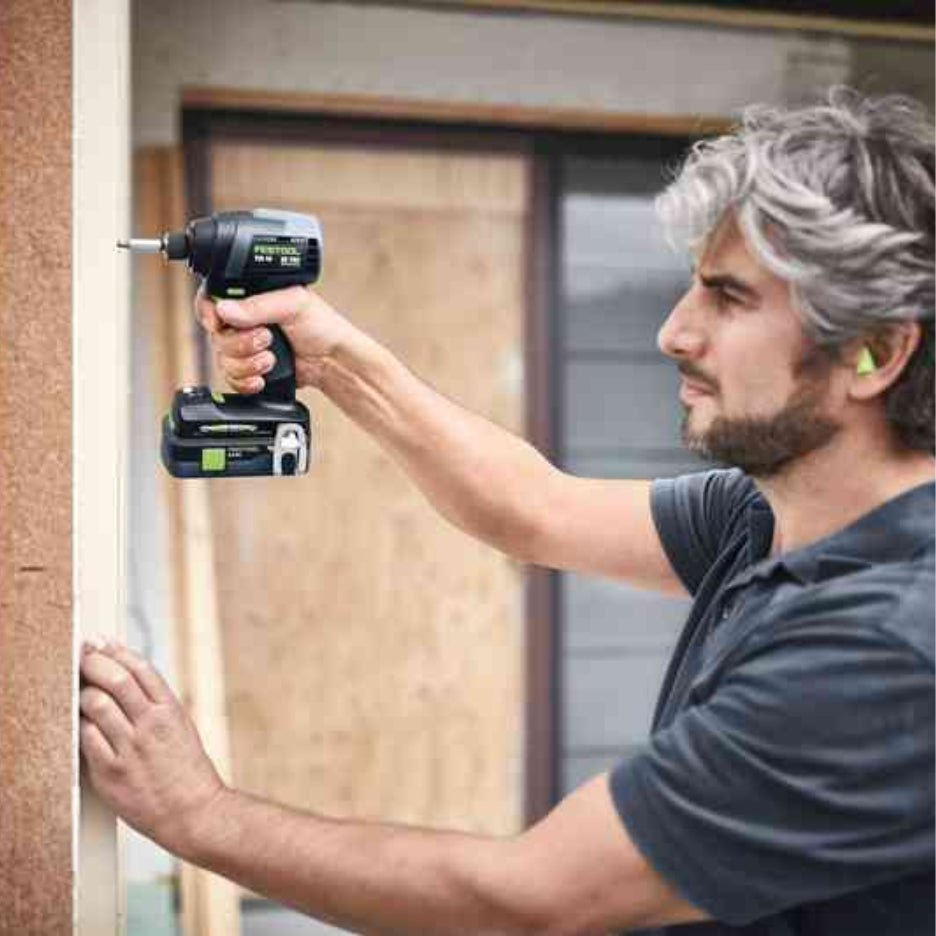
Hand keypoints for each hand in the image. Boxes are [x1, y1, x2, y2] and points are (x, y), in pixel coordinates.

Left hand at [79, 640, 226, 858]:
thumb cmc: (188, 771)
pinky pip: (86, 740)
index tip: (102, 643)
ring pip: (95, 706)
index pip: (141, 668)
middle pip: (115, 680)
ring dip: (84, 694)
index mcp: (171, 711)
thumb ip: (155, 705)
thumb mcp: (181, 727)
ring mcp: (129, 749)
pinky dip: (82, 727)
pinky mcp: (111, 774)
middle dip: (93, 662)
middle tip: (83, 657)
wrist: (194, 813)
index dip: (117, 651)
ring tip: (82, 693)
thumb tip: (127, 677)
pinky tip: (84, 725)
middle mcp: (151, 726)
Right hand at [195, 285, 362, 393]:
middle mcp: (243, 321)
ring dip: (247, 363)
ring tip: (271, 358)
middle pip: (215, 335)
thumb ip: (258, 306)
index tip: (218, 323)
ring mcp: (245, 347)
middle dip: (241, 343)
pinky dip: (246, 380)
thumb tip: (224, 309)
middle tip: (266, 338)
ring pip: (222, 359)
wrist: (332, 361)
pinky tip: (263, 377)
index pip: (211, 301)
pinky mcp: (249, 369)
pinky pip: (231, 379)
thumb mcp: (293, 304)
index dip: (209, 314)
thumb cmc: (321, 326)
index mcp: (250, 297)